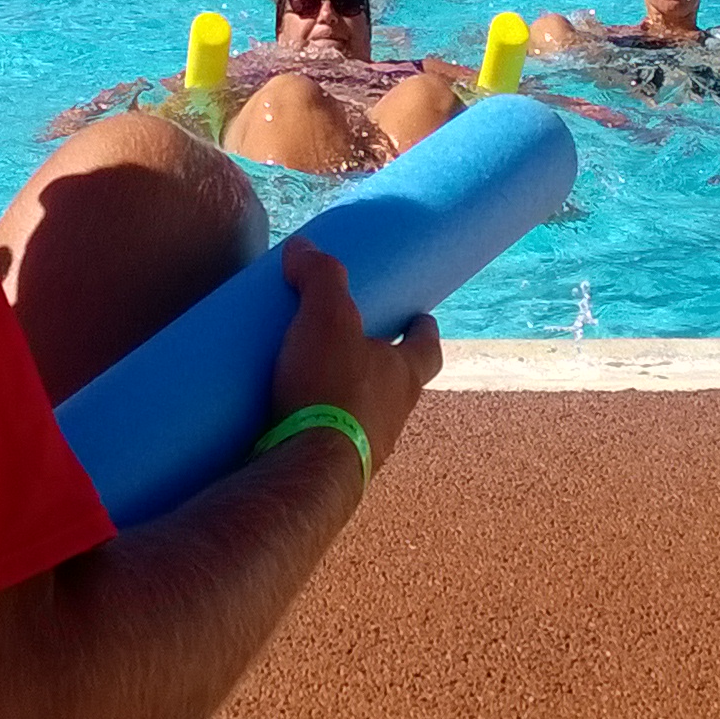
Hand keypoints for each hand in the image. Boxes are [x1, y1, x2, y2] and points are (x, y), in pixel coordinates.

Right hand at [262, 242, 439, 475]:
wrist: (309, 471)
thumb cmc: (331, 389)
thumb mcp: (326, 318)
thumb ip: (320, 277)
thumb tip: (304, 247)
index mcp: (404, 375)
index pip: (427, 348)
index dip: (424, 331)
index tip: (420, 318)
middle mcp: (395, 414)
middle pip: (399, 384)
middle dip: (383, 366)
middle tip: (357, 347)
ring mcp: (368, 447)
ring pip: (367, 416)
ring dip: (349, 400)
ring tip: (315, 383)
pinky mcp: (335, 471)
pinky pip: (332, 442)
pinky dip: (319, 429)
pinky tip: (292, 422)